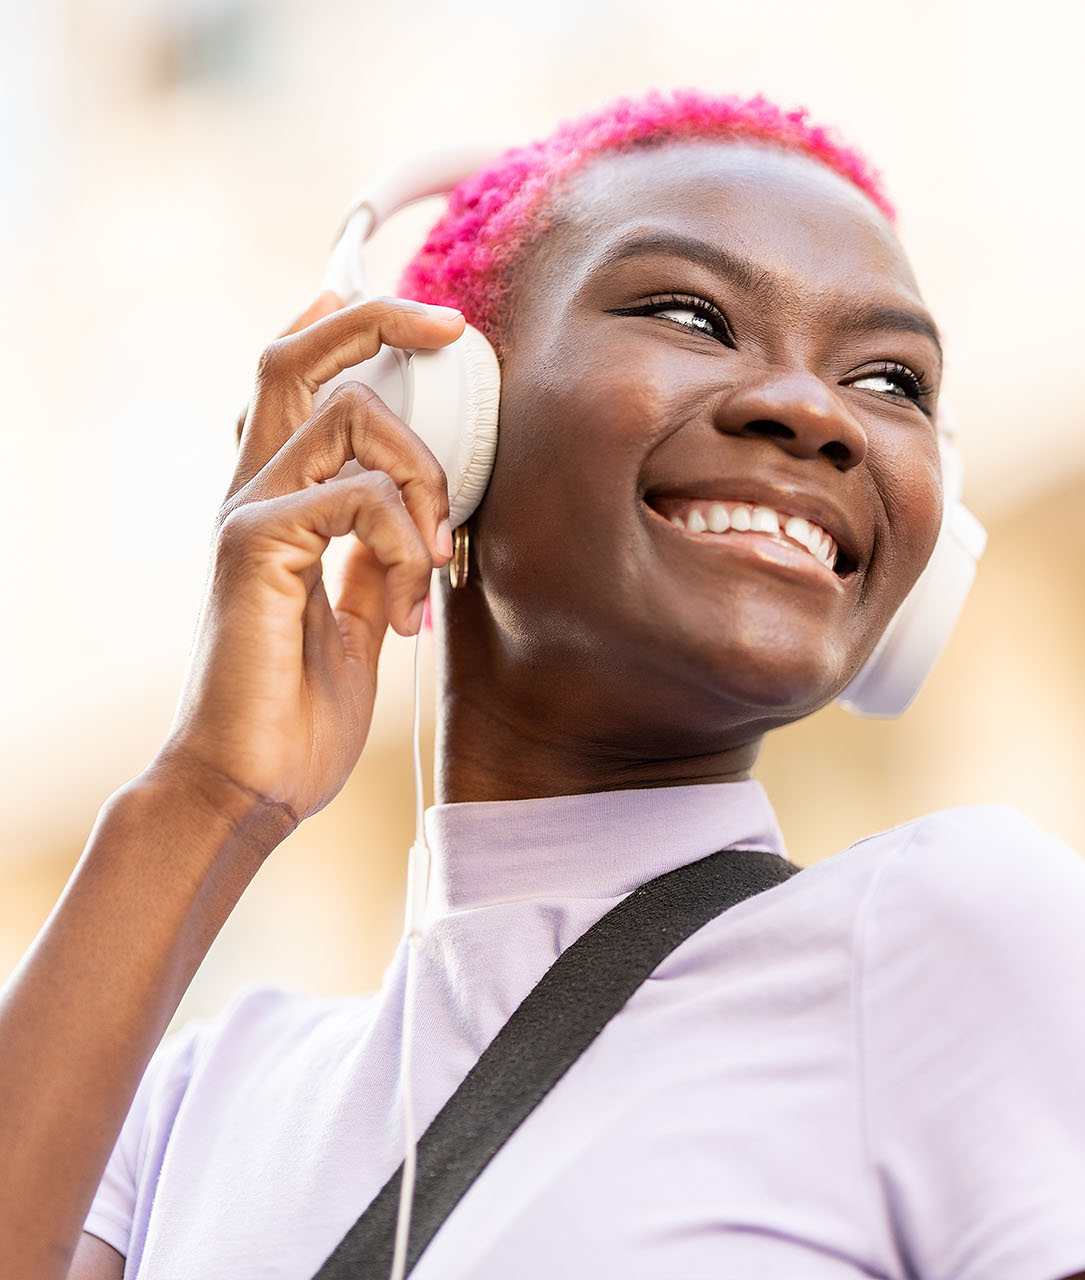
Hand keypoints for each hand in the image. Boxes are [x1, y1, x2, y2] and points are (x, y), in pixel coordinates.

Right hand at [156, 292, 466, 834]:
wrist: (252, 783)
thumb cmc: (300, 711)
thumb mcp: (359, 617)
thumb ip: (373, 559)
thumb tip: (415, 519)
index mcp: (280, 502)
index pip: (297, 380)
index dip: (350, 327)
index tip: (429, 321)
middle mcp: (254, 491)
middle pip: (296, 356)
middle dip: (381, 319)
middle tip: (455, 329)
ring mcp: (248, 513)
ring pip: (351, 415)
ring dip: (424, 478)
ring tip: (434, 562)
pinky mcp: (253, 545)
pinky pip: (358, 496)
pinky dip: (406, 540)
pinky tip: (409, 606)